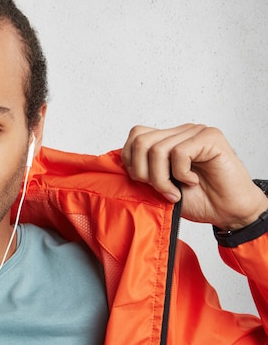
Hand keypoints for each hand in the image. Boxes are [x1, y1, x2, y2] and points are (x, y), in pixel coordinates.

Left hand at [121, 123, 267, 229]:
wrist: (227, 212)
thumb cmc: (197, 199)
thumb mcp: (159, 185)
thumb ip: (142, 170)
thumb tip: (118, 163)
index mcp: (167, 139)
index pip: (136, 135)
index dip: (132, 161)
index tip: (145, 183)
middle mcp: (180, 132)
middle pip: (141, 141)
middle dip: (143, 172)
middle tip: (161, 190)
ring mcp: (195, 132)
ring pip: (157, 149)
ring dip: (161, 179)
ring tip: (175, 191)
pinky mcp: (210, 137)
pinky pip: (179, 152)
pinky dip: (181, 174)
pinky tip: (192, 181)